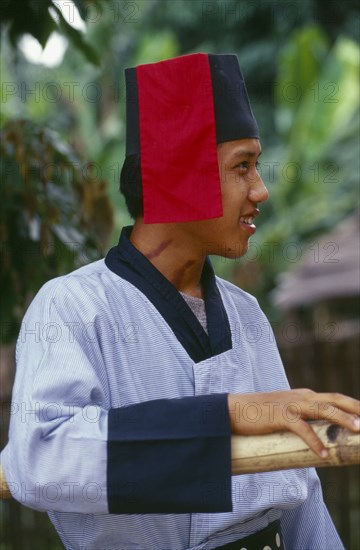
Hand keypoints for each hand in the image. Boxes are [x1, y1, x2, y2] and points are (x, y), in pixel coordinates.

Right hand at [227, 388, 359, 457]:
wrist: (235, 409)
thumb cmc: (259, 414)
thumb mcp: (285, 412)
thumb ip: (301, 418)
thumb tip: (316, 434)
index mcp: (304, 396)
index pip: (333, 398)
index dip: (352, 406)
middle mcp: (301, 397)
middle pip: (334, 399)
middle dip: (355, 408)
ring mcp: (291, 405)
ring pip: (323, 409)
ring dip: (343, 419)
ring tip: (358, 429)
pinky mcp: (280, 416)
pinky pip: (302, 428)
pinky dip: (314, 440)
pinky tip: (323, 454)